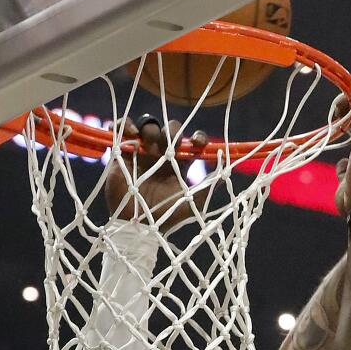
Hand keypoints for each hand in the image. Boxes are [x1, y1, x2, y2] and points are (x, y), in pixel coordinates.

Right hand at [104, 116, 207, 230]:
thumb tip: (228, 170)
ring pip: (148, 125)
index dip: (197, 137)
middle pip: (169, 129)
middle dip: (172, 131)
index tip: (198, 143)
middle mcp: (162, 155)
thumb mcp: (192, 202)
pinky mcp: (122, 153)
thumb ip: (209, 186)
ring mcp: (142, 152)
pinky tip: (131, 133)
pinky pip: (122, 128)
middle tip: (169, 145)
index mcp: (179, 163)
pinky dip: (125, 124)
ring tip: (150, 144)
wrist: (139, 225)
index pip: (190, 141)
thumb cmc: (166, 216)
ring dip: (151, 128)